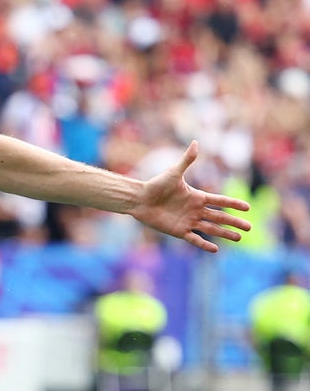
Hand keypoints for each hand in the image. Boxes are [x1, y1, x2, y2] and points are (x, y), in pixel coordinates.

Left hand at [129, 141, 250, 252]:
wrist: (140, 199)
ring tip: (239, 238)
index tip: (247, 207)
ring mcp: (188, 221)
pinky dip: (204, 244)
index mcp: (197, 197)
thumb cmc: (156, 185)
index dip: (233, 204)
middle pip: (220, 217)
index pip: (220, 201)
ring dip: (225, 234)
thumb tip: (196, 142)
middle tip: (250, 227)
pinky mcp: (179, 231)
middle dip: (235, 222)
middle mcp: (195, 210)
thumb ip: (187, 160)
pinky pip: (194, 239)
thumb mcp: (173, 173)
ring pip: (211, 229)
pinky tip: (215, 249)